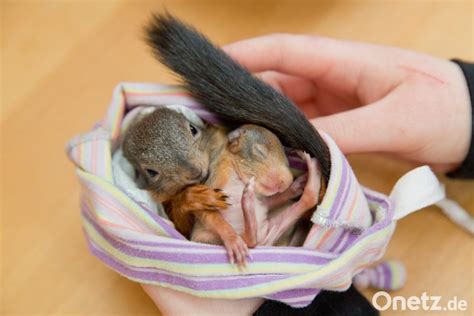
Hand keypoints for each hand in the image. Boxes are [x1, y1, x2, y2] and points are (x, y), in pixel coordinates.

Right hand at [224, 34, 470, 171]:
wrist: (473, 125)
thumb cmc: (444, 110)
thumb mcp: (398, 120)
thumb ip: (348, 133)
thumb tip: (301, 149)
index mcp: (345, 62)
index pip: (286, 51)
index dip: (246, 54)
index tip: (210, 67)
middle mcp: (332, 77)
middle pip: (276, 80)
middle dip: (242, 95)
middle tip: (209, 117)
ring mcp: (334, 101)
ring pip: (284, 107)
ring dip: (260, 121)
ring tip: (230, 140)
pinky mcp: (338, 121)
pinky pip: (301, 127)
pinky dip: (283, 138)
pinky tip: (267, 155)